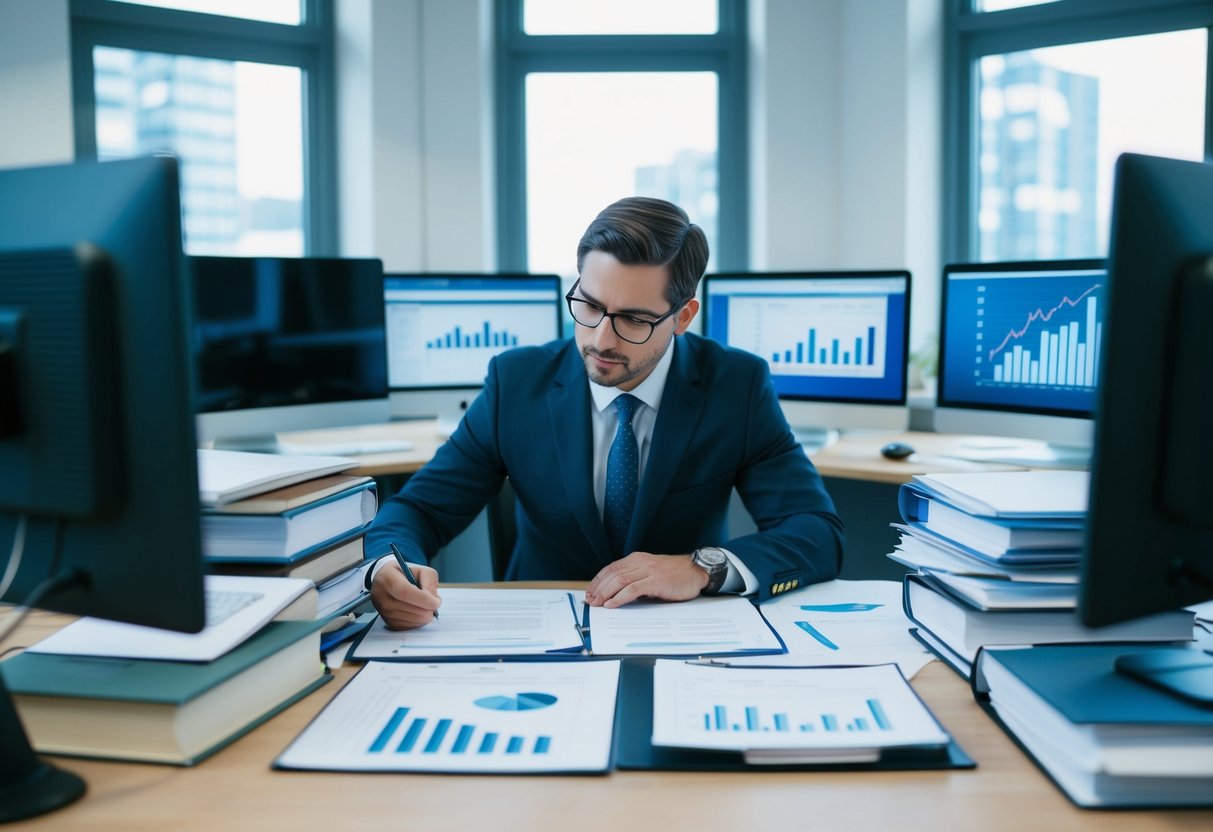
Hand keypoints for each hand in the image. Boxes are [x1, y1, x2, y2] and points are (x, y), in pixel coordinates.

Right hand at [370, 561, 441, 628]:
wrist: (385, 582)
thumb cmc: (405, 574)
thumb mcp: (420, 569)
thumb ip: (430, 580)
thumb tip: (433, 599)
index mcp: (389, 580)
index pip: (406, 593)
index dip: (425, 600)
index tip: (437, 600)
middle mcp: (383, 598)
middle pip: (413, 610)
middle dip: (430, 608)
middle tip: (433, 600)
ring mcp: (385, 613)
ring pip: (415, 621)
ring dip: (426, 614)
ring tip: (423, 603)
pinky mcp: (389, 623)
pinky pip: (412, 627)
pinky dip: (420, 620)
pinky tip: (417, 610)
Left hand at [584, 552, 708, 608]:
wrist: (697, 571)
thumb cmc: (675, 574)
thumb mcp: (652, 571)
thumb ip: (637, 577)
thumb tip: (617, 591)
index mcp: (638, 558)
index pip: (611, 568)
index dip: (598, 581)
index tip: (590, 592)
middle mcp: (641, 562)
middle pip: (613, 574)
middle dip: (598, 588)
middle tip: (590, 601)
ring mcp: (648, 571)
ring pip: (620, 580)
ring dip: (606, 593)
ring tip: (598, 604)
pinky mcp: (656, 581)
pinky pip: (632, 589)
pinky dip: (619, 597)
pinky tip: (612, 604)